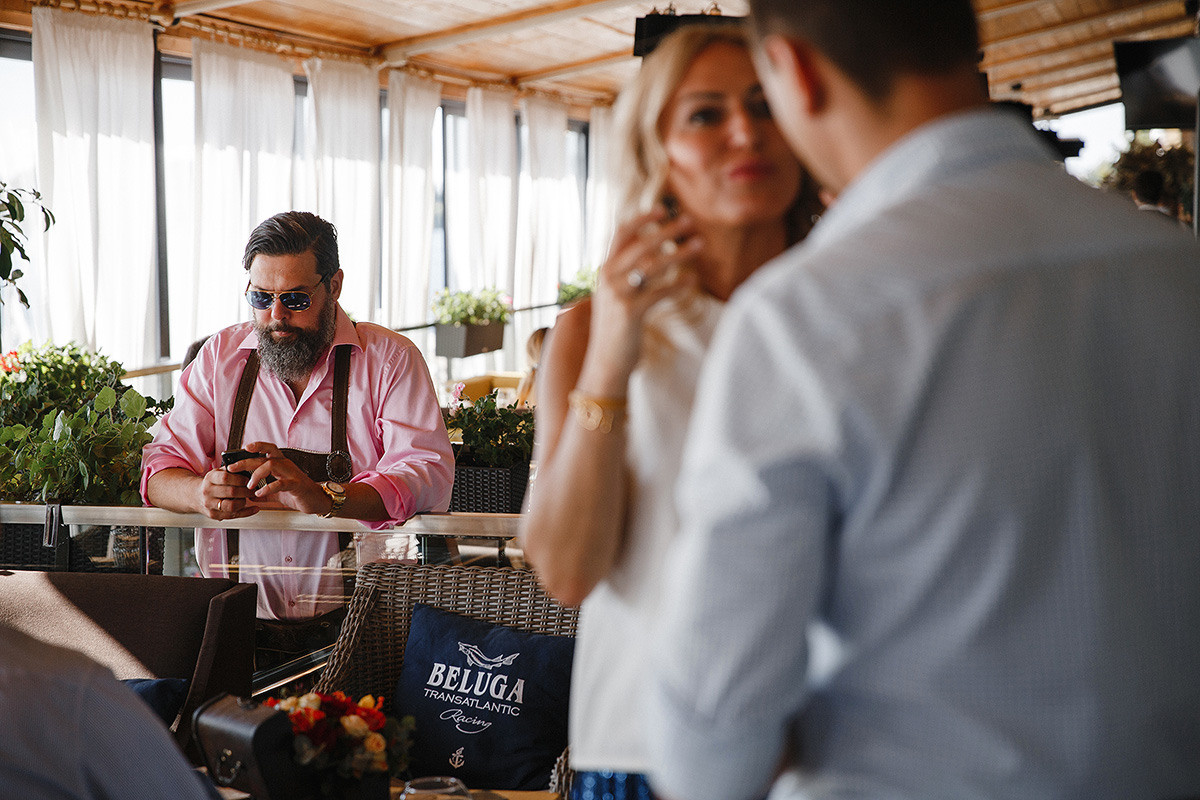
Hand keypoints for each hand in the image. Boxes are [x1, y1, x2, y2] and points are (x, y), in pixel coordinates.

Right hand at [199, 457, 263, 519]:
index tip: (248, 480)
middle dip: (246, 491)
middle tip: (254, 490)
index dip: (240, 479)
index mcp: (210, 478)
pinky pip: (233, 516)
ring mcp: (210, 505)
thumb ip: (231, 470)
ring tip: (250, 498)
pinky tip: (254, 509)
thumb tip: (248, 467)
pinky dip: (246, 513)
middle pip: (231, 492)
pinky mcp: (214, 515)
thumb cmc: (211, 483)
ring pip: (231, 506)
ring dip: (245, 502)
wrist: (195, 495)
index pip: (225, 478)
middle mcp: (208, 492)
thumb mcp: (217, 472)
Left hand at [238, 441, 332, 515]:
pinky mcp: (296, 485)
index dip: (256, 446)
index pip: (268, 449)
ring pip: (271, 464)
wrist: (317, 501)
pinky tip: (260, 493)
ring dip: (256, 474)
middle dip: (246, 461)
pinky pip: (280, 483)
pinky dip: (267, 488)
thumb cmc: (298, 494)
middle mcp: (286, 465)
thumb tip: (250, 495)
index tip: (242, 449)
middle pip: (264, 456)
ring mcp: (292, 474)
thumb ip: (264, 492)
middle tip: (232, 468)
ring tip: (249, 486)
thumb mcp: (278, 493)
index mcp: (282, 464)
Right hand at [588, 206, 700, 378]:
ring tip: (700, 244)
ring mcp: (618, 294)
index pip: (621, 234)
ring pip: (653, 266)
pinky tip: (693, 279)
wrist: (604, 362)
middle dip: (667, 231)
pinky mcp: (631, 312)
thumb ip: (627, 274)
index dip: (642, 219)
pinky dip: (678, 284)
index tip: (662, 209)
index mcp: (604, 270)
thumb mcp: (615, 296)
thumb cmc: (616, 329)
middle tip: (689, 221)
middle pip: (641, 245)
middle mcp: (608, 278)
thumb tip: (655, 252)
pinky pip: (660, 292)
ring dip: (679, 253)